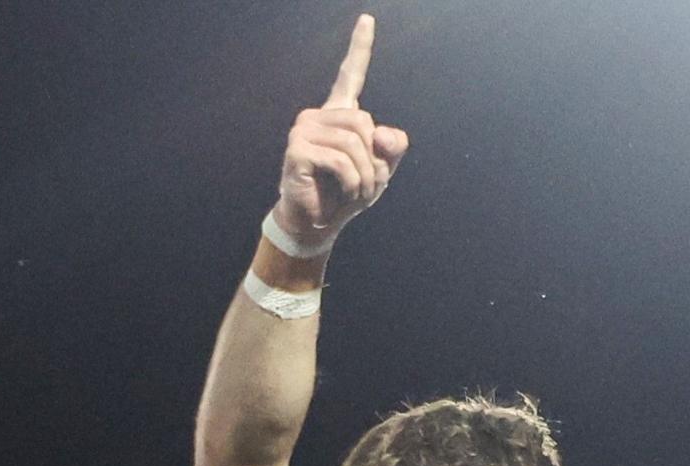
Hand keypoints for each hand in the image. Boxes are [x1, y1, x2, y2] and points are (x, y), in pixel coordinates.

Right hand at [273, 16, 409, 250]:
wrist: (318, 222)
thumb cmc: (345, 194)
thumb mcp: (379, 171)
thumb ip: (391, 148)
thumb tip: (384, 134)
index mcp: (339, 115)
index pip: (350, 75)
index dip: (360, 47)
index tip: (368, 19)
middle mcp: (318, 116)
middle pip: (365, 123)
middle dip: (374, 160)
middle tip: (364, 182)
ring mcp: (304, 129)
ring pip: (356, 143)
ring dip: (365, 175)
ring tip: (353, 189)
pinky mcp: (297, 149)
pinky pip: (342, 160)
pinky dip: (352, 182)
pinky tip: (341, 191)